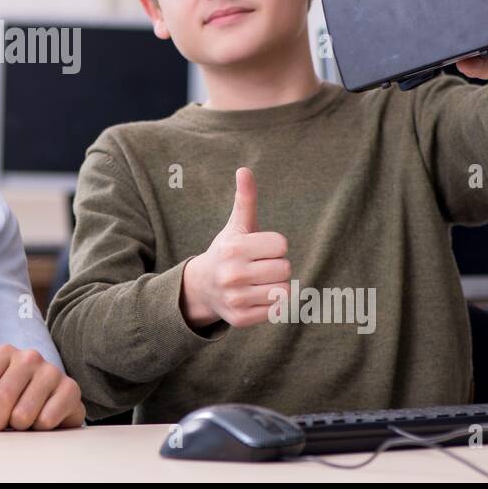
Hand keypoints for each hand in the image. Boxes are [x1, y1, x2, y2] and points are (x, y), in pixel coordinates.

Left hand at [0, 344, 84, 431]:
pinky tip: (41, 421)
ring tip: (21, 422)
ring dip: (18, 427)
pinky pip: (47, 418)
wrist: (48, 409)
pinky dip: (39, 428)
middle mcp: (28, 356)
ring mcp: (52, 370)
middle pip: (1, 397)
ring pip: (24, 411)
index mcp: (3, 353)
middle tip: (1, 426)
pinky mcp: (71, 389)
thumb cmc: (10, 406)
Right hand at [180, 167, 290, 328]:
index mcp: (233, 248)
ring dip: (276, 286)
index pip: (281, 244)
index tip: (259, 249)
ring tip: (258, 282)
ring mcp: (236, 298)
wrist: (201, 288)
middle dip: (276, 266)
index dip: (274, 245)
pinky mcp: (241, 318)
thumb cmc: (227, 252)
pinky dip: (272, 304)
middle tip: (259, 267)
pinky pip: (277, 310)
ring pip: (284, 291)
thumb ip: (245, 200)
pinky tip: (256, 297)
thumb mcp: (235, 227)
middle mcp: (233, 274)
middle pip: (285, 268)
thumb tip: (244, 170)